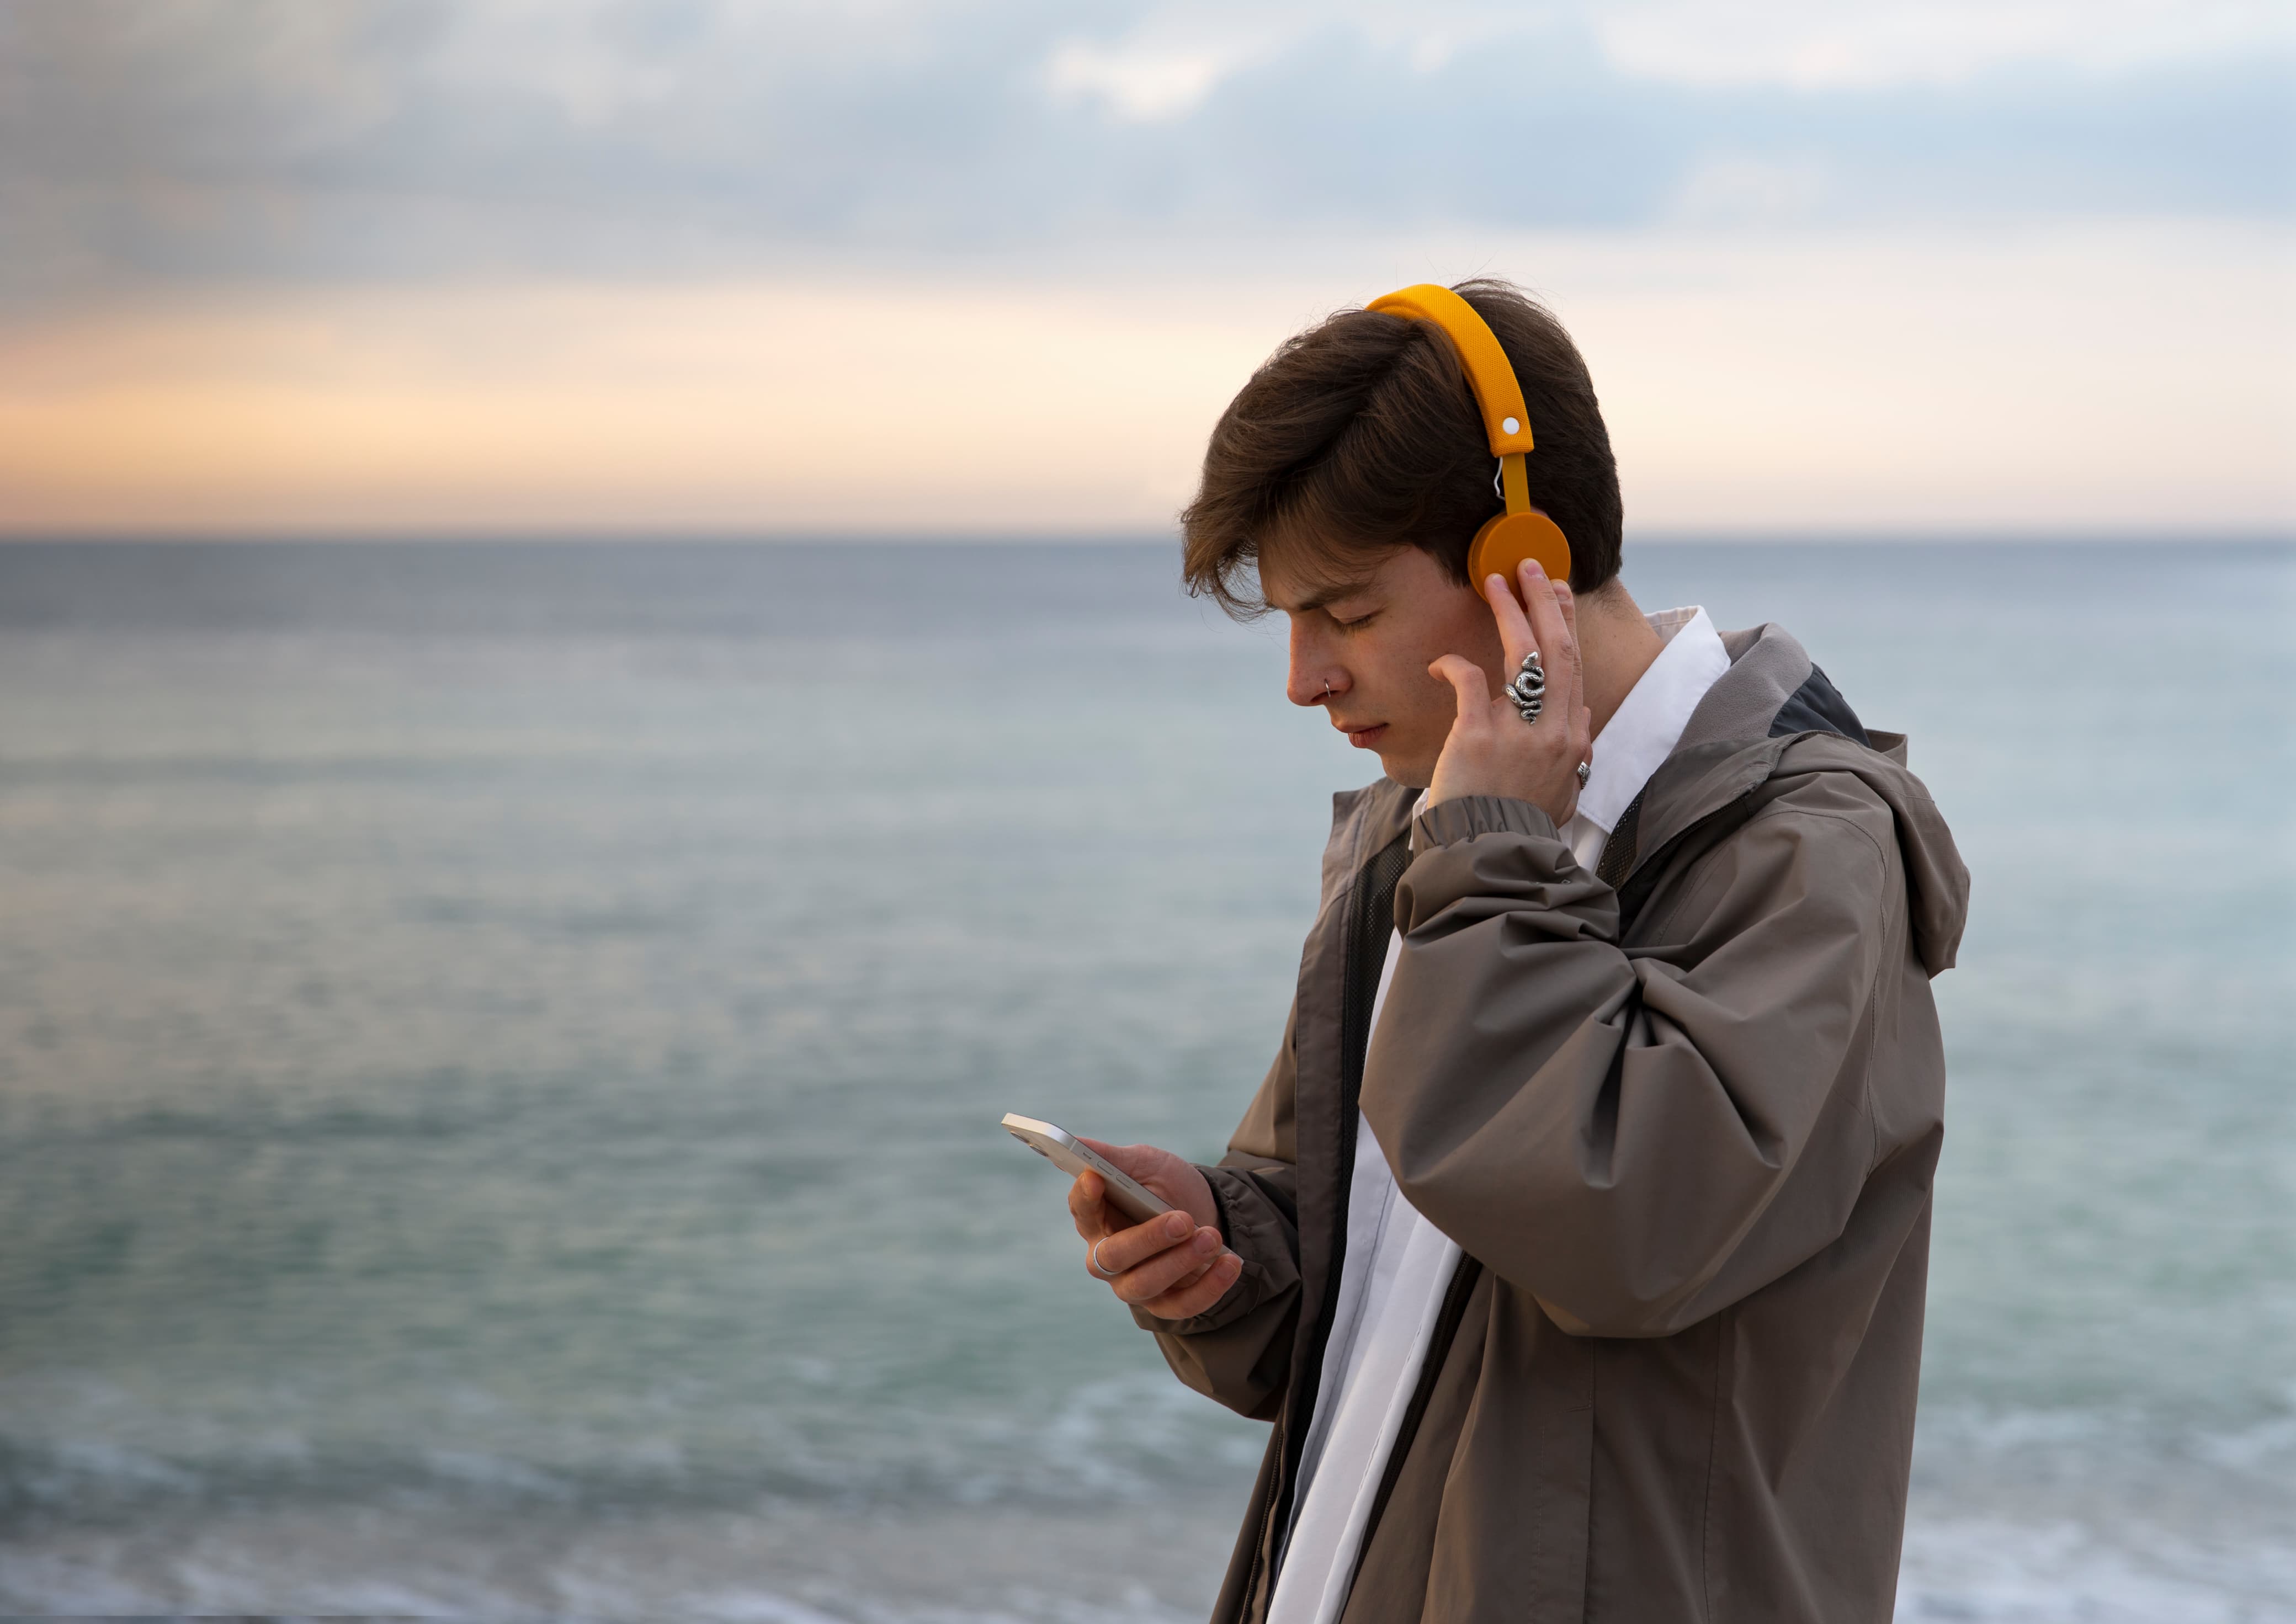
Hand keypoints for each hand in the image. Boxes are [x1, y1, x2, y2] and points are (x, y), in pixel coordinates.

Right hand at [1066, 1139, 1239, 1319]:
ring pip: (1145, 1284)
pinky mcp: (1166, 1304)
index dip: (1086, 1197)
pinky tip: (1229, 1262)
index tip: (1096, 1179)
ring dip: (1181, 1261)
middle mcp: (1107, 1258)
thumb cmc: (1166, 1186)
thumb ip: (1114, 1158)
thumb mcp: (1146, 1164)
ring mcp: (1134, 1284)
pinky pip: (1182, 1305)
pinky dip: (1209, 1286)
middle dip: (1149, 1239)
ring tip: (1212, 1237)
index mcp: (1096, 1219)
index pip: (1082, 1211)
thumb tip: (1079, 1144)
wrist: (1206, 1211)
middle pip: (1113, 1256)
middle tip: (1184, 1220)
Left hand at [1425, 559, 1593, 824]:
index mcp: (1572, 741)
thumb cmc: (1518, 828)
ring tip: (1494, 581)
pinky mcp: (1476, 736)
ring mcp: (1516, 732)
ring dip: (1509, 612)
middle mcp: (1552, 731)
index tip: (1557, 596)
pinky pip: (1468, 680)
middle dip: (1546, 602)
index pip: (1573, 670)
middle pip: (1557, 650)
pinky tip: (1438, 662)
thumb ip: (1573, 758)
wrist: (1489, 857)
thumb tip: (1582, 726)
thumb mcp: (1561, 795)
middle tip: (1530, 568)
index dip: (1565, 626)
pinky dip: (1451, 664)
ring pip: (1521, 655)